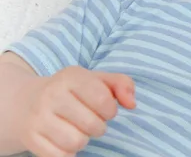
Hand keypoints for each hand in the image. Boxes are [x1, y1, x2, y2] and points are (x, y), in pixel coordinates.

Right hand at [18, 65, 135, 156]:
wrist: (25, 101)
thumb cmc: (73, 91)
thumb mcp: (97, 80)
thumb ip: (122, 84)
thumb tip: (132, 104)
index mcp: (71, 76)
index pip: (102, 99)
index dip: (110, 110)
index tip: (106, 110)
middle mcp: (51, 94)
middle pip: (93, 124)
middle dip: (99, 126)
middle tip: (91, 120)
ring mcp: (38, 117)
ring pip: (76, 142)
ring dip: (83, 140)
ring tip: (78, 130)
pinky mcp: (30, 137)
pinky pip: (60, 156)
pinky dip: (68, 152)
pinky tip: (64, 140)